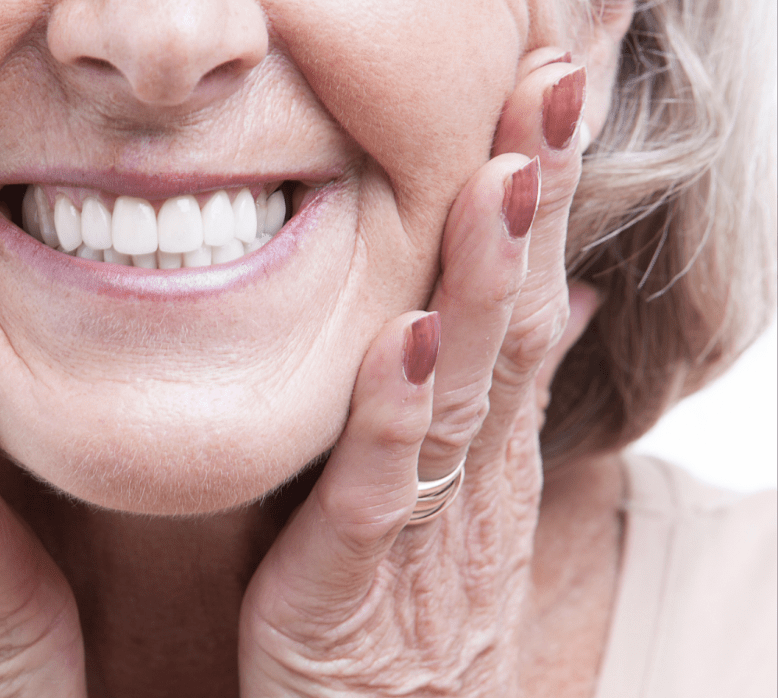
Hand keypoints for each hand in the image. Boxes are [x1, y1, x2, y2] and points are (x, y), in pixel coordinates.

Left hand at [238, 50, 596, 696]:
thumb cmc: (407, 611)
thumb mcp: (459, 493)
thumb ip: (495, 393)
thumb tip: (562, 293)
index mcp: (485, 442)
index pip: (527, 292)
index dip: (546, 187)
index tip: (557, 77)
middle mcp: (471, 470)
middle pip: (514, 317)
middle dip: (536, 195)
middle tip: (558, 76)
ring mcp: (424, 524)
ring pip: (463, 388)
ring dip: (487, 279)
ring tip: (506, 175)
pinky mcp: (356, 582)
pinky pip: (381, 491)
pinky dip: (394, 414)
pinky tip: (405, 336)